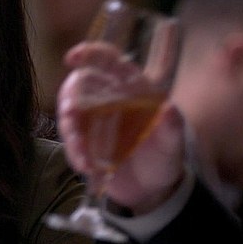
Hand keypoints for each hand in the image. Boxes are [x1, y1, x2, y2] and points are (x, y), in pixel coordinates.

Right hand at [57, 41, 186, 214]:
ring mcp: (90, 122)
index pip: (107, 60)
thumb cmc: (163, 156)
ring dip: (71, 131)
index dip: (90, 54)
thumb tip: (170, 109)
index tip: (74, 57)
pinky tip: (86, 166)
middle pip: (78, 87)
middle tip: (71, 113)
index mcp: (128, 88)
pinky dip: (75, 153)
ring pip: (70, 116)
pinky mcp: (82, 143)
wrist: (152, 190)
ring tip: (81, 150)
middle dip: (70, 97)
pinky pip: (71, 143)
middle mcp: (104, 100)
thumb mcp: (173, 143)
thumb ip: (172, 126)